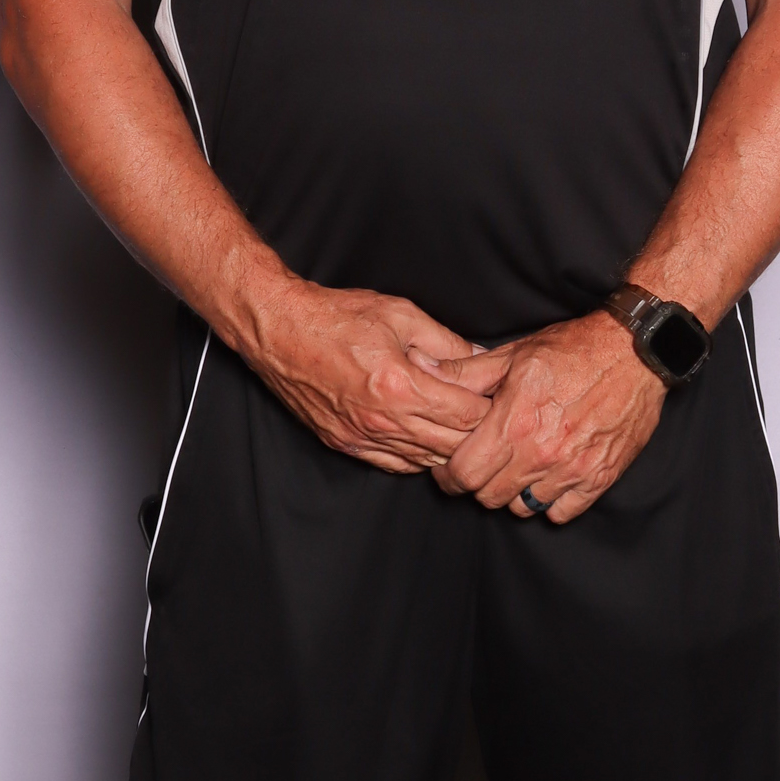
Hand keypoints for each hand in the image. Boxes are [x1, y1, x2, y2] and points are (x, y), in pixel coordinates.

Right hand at [244, 281, 499, 473]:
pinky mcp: (346, 444)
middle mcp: (382, 420)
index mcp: (399, 386)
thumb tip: (481, 356)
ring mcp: (362, 437)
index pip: (466, 415)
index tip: (499, 396)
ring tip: (462, 427)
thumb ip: (446, 340)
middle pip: (452, 445)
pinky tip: (427, 438)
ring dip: (449, 447)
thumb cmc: (336, 317)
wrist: (280, 331)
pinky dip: (419, 456)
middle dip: (477, 432)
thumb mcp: (400, 315)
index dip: (490, 406)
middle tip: (490, 415)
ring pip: (426, 461)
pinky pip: (396, 465)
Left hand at [431, 312, 667, 521]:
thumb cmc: (573, 350)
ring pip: (523, 508)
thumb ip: (465, 372)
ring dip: (513, 493)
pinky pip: (561, 512)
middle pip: (489, 497)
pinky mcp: (599, 477)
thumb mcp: (514, 354)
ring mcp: (572, 469)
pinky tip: (548, 478)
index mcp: (514, 423)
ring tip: (516, 469)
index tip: (450, 466)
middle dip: (478, 484)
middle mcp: (540, 453)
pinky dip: (550, 501)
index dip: (448, 475)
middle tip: (483, 465)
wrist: (634, 353)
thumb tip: (424, 369)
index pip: (464, 474)